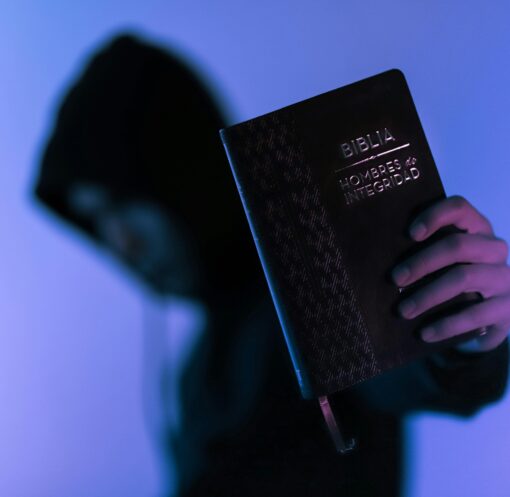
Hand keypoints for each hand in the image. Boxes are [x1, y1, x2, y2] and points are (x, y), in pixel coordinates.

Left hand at [391, 195, 509, 352]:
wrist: (488, 315)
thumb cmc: (454, 277)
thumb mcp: (444, 261)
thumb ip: (424, 251)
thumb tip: (382, 256)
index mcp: (476, 229)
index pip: (459, 208)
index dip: (434, 216)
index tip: (410, 234)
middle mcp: (493, 249)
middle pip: (458, 246)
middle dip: (421, 262)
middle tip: (395, 279)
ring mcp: (504, 277)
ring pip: (463, 278)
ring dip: (428, 295)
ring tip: (403, 310)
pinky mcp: (508, 307)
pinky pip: (475, 314)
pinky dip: (446, 325)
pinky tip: (424, 333)